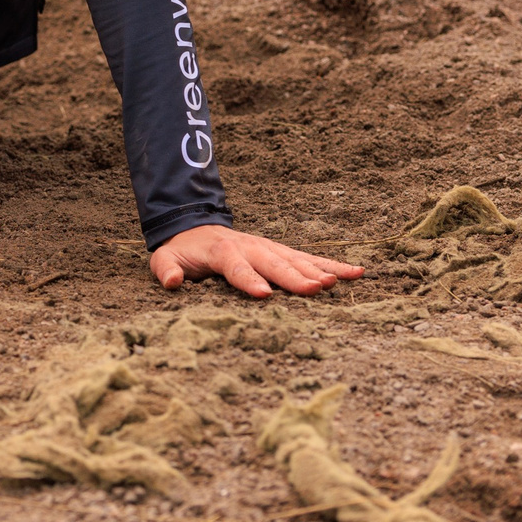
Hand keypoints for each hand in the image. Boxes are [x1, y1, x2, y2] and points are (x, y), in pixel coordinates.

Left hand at [151, 225, 362, 297]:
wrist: (196, 226)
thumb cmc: (184, 250)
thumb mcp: (165, 258)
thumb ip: (166, 269)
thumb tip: (171, 282)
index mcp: (223, 252)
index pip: (236, 267)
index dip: (248, 280)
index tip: (263, 295)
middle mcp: (251, 247)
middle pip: (274, 263)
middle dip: (295, 276)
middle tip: (316, 288)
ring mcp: (269, 248)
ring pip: (297, 259)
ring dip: (319, 270)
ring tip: (341, 281)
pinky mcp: (282, 252)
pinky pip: (309, 258)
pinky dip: (332, 264)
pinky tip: (356, 272)